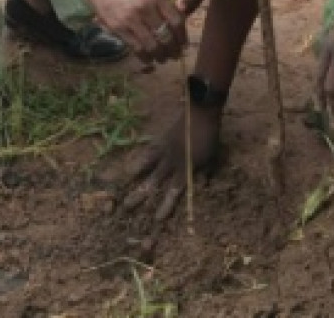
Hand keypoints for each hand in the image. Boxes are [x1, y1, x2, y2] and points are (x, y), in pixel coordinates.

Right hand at [88, 0, 187, 63]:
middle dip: (173, 49)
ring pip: (152, 45)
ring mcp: (131, 19)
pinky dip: (145, 57)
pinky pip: (136, 47)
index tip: (183, 44)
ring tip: (163, 59)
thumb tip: (179, 24)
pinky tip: (149, 59)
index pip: (176, 21)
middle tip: (175, 55)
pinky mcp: (118, 28)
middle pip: (166, 35)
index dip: (182, 36)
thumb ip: (164, 3)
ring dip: (160, 56)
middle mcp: (146, 7)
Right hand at [123, 105, 221, 221]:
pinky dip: (139, 160)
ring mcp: (164, 151)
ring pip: (146, 167)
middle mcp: (171, 163)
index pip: (173, 192)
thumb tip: (201, 186)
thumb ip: (204, 174)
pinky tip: (130, 166)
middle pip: (153, 182)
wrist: (201, 114)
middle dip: (139, 195)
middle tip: (126, 207)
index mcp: (186, 169)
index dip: (165, 206)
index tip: (157, 219)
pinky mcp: (160, 140)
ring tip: (121, 186)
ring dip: (134, 177)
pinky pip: (147, 152)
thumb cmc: (209, 138)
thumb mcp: (211, 159)